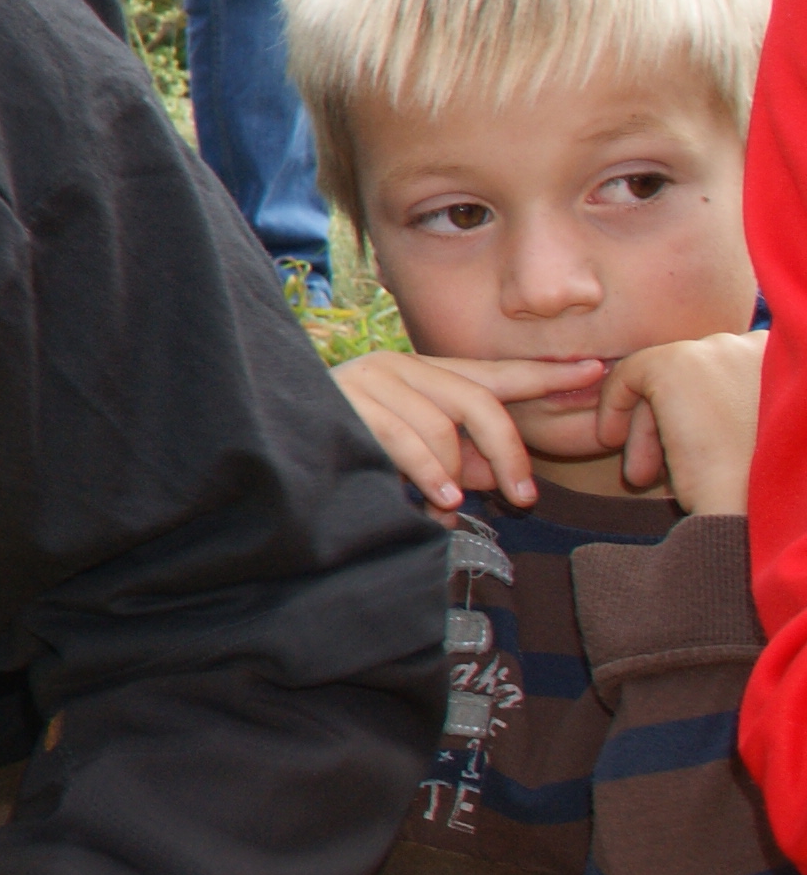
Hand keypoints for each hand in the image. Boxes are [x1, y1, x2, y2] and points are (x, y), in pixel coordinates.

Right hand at [332, 348, 606, 511]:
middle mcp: (399, 366)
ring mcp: (371, 378)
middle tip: (523, 496)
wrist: (278, 440)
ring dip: (454, 476)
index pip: (495, 372)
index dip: (547, 374)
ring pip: (444, 427)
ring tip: (448, 509)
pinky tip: (439, 503)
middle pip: (479, 402)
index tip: (596, 372)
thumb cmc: (354, 453)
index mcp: (421, 372)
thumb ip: (466, 459)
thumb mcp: (424, 456)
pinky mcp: (348, 400)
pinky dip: (430, 475)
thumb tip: (509, 477)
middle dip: (508, 452)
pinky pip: (408, 440)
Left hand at [588, 334, 764, 515]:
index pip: (723, 374)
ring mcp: (717, 349)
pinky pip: (629, 374)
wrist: (752, 509)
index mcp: (784, 361)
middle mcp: (757, 345)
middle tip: (654, 471)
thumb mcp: (753, 432)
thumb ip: (730, 402)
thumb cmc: (755, 488)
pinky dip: (614, 406)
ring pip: (663, 380)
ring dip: (647, 427)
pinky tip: (613, 441)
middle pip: (694, 377)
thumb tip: (689, 397)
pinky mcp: (675, 363)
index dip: (699, 413)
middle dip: (669, 423)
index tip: (691, 451)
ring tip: (640, 475)